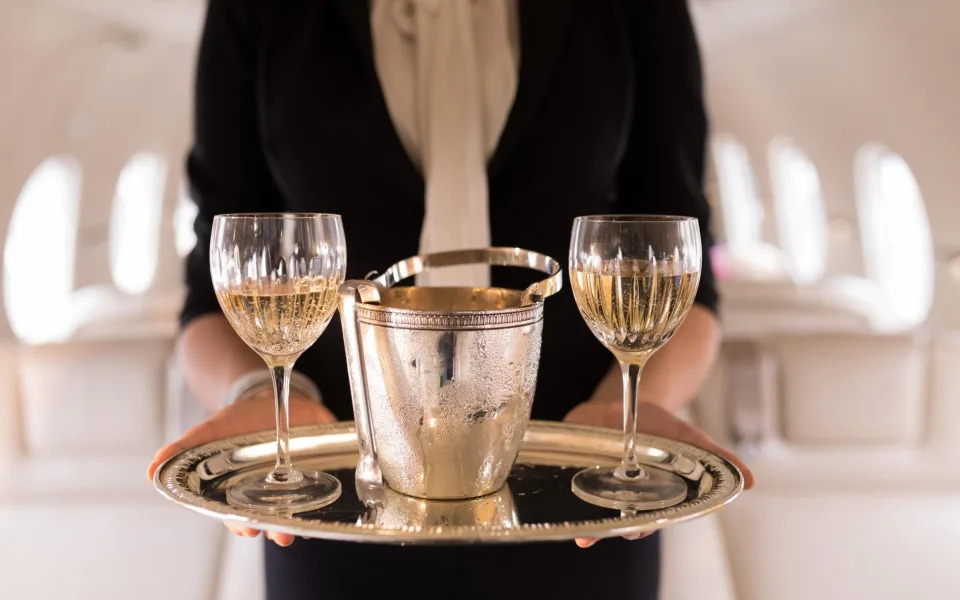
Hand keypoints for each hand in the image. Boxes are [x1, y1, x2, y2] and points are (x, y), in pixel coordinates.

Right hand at [147, 389, 336, 546]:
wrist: (270, 394)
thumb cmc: (238, 420)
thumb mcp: (209, 431)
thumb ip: (184, 449)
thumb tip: (150, 470)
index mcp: (242, 487)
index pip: (240, 515)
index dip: (242, 524)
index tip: (248, 529)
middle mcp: (270, 488)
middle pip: (272, 516)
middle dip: (275, 527)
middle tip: (280, 534)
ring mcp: (296, 478)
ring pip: (298, 506)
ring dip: (300, 518)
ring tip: (302, 526)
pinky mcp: (321, 462)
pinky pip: (326, 482)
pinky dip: (328, 491)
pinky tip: (328, 500)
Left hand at [564, 399, 754, 547]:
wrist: (627, 394)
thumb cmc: (659, 423)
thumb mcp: (687, 436)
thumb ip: (716, 457)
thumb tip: (752, 482)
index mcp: (646, 489)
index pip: (645, 516)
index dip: (640, 525)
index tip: (636, 529)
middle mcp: (618, 489)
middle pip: (614, 515)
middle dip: (609, 526)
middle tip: (601, 531)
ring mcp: (594, 476)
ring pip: (589, 504)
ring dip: (586, 517)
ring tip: (583, 530)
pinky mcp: (570, 461)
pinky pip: (562, 480)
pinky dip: (559, 488)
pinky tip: (554, 493)